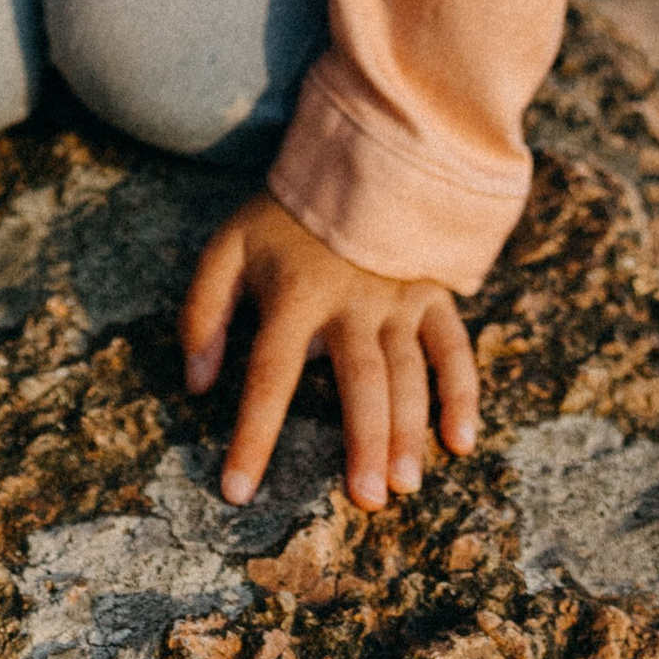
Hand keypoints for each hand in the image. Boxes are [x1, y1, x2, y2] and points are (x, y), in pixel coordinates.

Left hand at [182, 194, 477, 513]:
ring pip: (407, 373)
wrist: (352, 157)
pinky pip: (452, 347)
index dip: (252, 436)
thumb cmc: (281, 220)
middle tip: (366, 500)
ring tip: (404, 485)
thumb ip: (202, 314)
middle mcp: (349, 303)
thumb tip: (196, 385)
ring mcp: (397, 299)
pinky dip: (461, 393)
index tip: (236, 492)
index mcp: (293, 296)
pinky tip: (461, 440)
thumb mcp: (226, 250)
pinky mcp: (431, 293)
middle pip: (358, 380)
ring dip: (409, 431)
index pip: (268, 376)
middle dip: (363, 442)